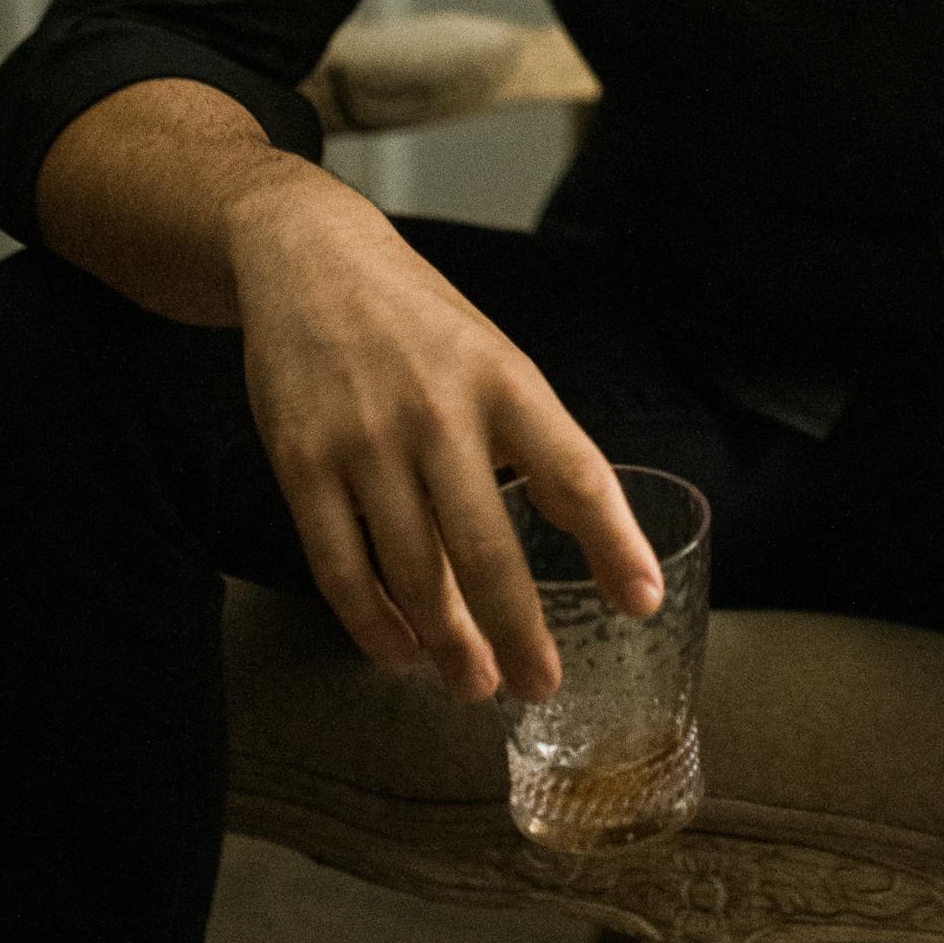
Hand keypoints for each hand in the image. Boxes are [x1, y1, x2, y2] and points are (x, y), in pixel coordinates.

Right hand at [226, 171, 664, 704]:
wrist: (307, 257)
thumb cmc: (418, 322)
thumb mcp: (495, 359)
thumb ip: (537, 442)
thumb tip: (594, 537)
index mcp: (504, 381)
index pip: (575, 472)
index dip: (613, 542)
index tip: (642, 600)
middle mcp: (437, 412)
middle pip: (487, 548)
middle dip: (519, 632)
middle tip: (540, 685)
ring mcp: (363, 441)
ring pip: (413, 572)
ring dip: (447, 643)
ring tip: (475, 683)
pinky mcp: (301, 463)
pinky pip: (340, 566)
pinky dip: (372, 624)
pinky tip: (399, 652)